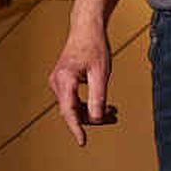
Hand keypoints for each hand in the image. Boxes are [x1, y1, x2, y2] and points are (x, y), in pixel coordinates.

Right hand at [49, 19, 114, 140]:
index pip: (69, 111)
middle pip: (72, 111)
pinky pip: (73, 100)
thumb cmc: (94, 46)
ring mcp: (58, 82)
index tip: (82, 142)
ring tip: (113, 112)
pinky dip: (87, 104)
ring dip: (91, 112)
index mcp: (65, 80)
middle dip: (92, 118)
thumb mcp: (101, 73)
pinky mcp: (63, 81)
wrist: (86, 28)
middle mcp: (57, 82)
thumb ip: (98, 97)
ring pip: (73, 107)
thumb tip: (96, 119)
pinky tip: (103, 105)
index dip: (76, 128)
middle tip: (113, 117)